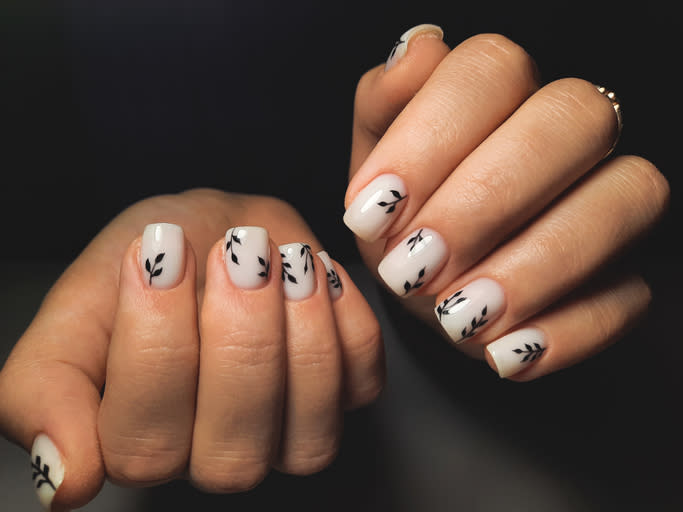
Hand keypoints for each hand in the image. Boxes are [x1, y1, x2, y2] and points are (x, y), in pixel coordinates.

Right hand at [0, 189, 382, 510]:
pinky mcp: (345, 396)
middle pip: (233, 451)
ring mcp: (288, 432)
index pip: (145, 443)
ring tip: (285, 259)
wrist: (221, 228)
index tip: (159, 255)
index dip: (156, 347)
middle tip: (238, 255)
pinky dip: (349, 324)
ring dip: (302, 336)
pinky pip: (363, 385)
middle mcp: (218, 452)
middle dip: (240, 341)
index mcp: (143, 438)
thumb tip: (65, 482)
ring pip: (308, 437)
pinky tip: (322, 275)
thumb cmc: (155, 260)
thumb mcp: (79, 304)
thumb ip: (48, 388)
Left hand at [344, 26, 668, 379]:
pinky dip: (566, 332)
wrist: (422, 286)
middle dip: (486, 200)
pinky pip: (629, 296)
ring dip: (533, 267)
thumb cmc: (397, 218)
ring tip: (455, 316)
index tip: (373, 210)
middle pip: (573, 118)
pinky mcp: (624, 276)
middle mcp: (566, 136)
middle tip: (414, 265)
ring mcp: (606, 203)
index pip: (492, 69)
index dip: (431, 138)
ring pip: (625, 197)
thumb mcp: (368, 165)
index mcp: (498, 95)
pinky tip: (500, 353)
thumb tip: (418, 50)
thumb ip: (383, 108)